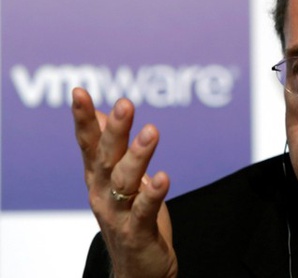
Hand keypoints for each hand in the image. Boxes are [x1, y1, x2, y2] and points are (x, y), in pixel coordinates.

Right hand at [72, 87, 177, 277]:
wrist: (137, 271)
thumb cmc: (130, 219)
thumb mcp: (117, 179)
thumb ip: (108, 148)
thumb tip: (99, 113)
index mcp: (98, 177)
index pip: (88, 144)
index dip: (83, 119)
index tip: (79, 92)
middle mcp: (102, 193)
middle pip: (106, 157)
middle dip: (114, 130)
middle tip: (124, 104)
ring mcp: (118, 214)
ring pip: (125, 181)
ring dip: (138, 155)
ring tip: (152, 132)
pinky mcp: (138, 233)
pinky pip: (145, 211)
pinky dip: (154, 194)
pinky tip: (164, 178)